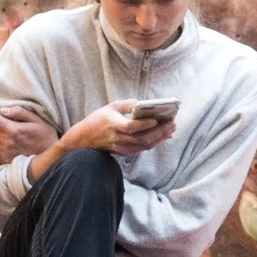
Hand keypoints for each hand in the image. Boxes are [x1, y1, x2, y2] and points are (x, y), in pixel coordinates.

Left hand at [0, 107, 57, 164]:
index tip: (5, 116)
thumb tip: (2, 110)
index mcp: (15, 130)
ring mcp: (5, 153)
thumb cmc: (45, 134)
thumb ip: (19, 112)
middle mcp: (7, 143)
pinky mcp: (4, 161)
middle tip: (3, 123)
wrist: (51, 156)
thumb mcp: (37, 119)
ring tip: (2, 133)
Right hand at [62, 103, 176, 158]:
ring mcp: (121, 147)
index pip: (130, 127)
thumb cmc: (97, 120)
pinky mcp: (124, 152)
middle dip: (159, 132)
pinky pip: (142, 149)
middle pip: (142, 138)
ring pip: (144, 145)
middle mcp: (118, 139)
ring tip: (171, 130)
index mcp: (113, 125)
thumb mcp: (110, 107)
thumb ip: (127, 105)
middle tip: (172, 124)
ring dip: (159, 138)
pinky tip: (162, 136)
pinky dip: (153, 143)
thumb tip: (143, 104)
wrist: (83, 140)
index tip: (156, 119)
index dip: (144, 125)